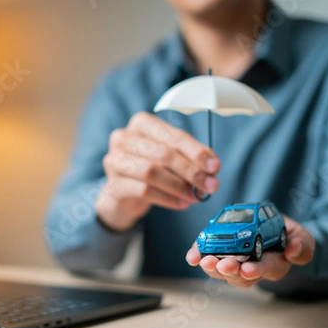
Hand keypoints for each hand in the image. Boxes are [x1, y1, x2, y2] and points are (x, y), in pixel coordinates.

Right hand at [96, 112, 220, 230]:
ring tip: (194, 196)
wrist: (123, 193)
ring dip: (179, 186)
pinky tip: (181, 203)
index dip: (196, 152)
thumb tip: (211, 169)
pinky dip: (167, 198)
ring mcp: (115, 161)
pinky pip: (144, 191)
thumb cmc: (150, 169)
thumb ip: (190, 158)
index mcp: (142, 124)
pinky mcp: (113, 185)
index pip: (173, 136)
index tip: (214, 167)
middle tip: (209, 185)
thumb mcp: (170, 157)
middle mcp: (124, 138)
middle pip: (163, 154)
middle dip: (191, 171)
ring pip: (152, 172)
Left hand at [186, 215, 314, 287]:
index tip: (248, 269)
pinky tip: (192, 256)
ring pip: (221, 271)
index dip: (256, 270)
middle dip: (230, 270)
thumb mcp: (302, 238)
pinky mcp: (218, 252)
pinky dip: (198, 256)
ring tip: (205, 261)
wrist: (271, 226)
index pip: (265, 270)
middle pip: (238, 276)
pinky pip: (207, 257)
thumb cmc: (287, 236)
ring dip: (212, 267)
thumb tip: (293, 251)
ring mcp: (233, 262)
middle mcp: (251, 268)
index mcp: (273, 265)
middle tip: (223, 265)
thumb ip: (303, 246)